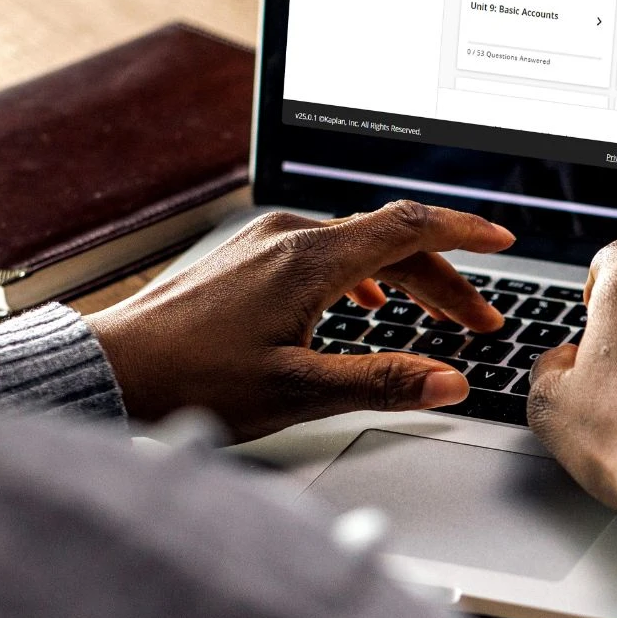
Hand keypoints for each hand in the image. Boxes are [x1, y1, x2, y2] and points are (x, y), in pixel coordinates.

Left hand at [87, 201, 514, 440]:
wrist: (111, 370)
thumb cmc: (191, 381)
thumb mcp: (298, 391)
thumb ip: (381, 382)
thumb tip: (449, 382)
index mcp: (309, 259)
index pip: (408, 226)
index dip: (465, 232)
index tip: (504, 240)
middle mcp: (287, 237)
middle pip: (389, 240)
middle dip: (443, 278)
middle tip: (477, 322)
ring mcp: (262, 243)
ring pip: (356, 247)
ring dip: (402, 279)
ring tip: (430, 318)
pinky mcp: (243, 259)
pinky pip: (321, 252)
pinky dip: (361, 275)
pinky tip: (362, 303)